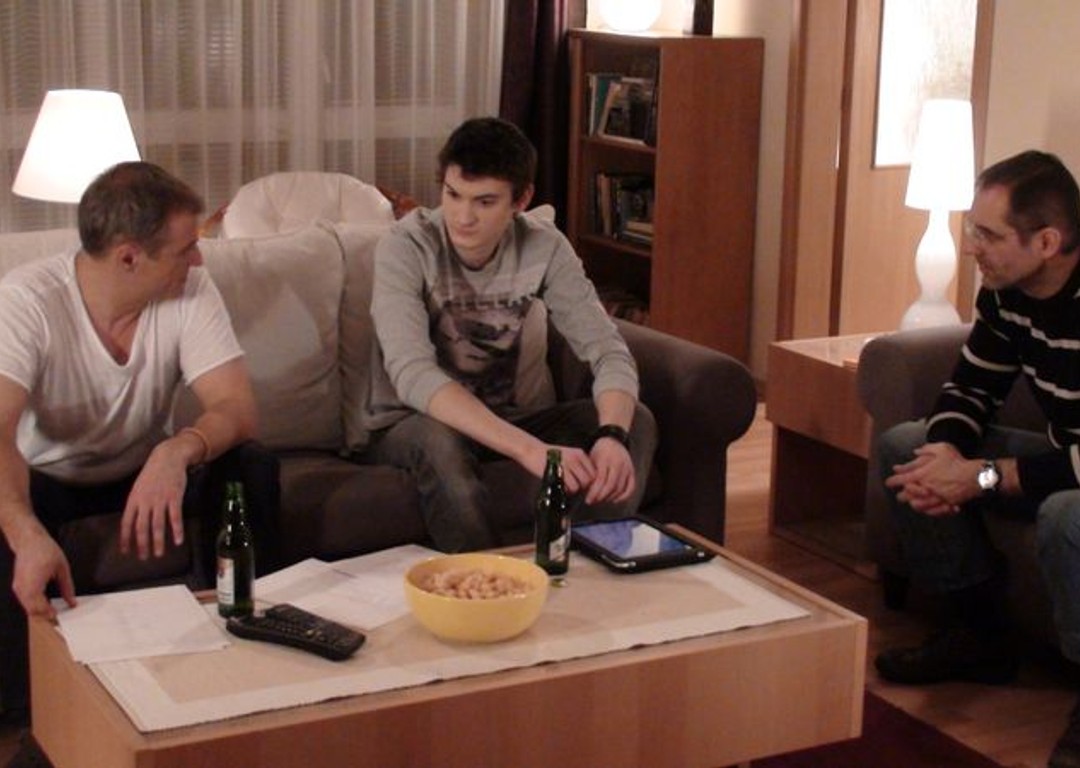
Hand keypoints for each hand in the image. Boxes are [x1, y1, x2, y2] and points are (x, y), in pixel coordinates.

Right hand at [11, 525, 75, 619]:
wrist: (29, 541)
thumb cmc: (44, 550)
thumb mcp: (62, 568)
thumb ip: (67, 587)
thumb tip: (72, 602)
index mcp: (34, 584)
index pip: (40, 608)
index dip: (50, 615)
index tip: (61, 618)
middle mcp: (22, 588)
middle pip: (32, 611)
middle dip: (44, 616)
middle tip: (58, 618)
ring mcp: (18, 588)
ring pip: (27, 608)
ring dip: (39, 612)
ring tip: (53, 611)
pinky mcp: (17, 586)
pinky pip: (25, 601)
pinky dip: (34, 605)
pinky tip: (45, 604)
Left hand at [119, 442, 189, 558]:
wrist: (167, 457)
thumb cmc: (153, 473)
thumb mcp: (139, 487)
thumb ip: (137, 503)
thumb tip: (134, 521)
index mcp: (134, 499)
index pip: (126, 523)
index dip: (125, 538)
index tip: (126, 551)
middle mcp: (145, 501)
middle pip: (142, 527)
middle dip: (142, 544)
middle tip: (144, 557)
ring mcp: (160, 500)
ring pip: (158, 525)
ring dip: (158, 542)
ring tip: (159, 554)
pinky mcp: (174, 497)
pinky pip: (175, 517)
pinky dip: (177, 530)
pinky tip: (178, 541)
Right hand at [523, 443, 595, 494]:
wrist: (532, 450)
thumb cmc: (549, 456)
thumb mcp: (567, 455)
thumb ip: (578, 465)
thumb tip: (588, 482)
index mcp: (580, 454)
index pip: (594, 471)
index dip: (591, 481)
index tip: (583, 485)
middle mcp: (576, 458)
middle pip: (589, 479)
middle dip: (584, 487)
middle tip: (575, 488)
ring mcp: (568, 464)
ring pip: (581, 484)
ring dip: (575, 489)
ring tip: (566, 487)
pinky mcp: (560, 472)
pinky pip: (570, 486)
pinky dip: (567, 490)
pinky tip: (560, 486)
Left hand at [585, 437, 634, 504]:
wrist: (613, 440)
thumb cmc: (599, 452)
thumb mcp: (592, 460)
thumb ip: (591, 475)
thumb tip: (587, 492)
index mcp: (606, 459)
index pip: (600, 480)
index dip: (594, 492)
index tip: (588, 499)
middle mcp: (618, 463)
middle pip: (611, 486)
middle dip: (601, 497)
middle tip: (593, 501)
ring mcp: (627, 467)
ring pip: (620, 488)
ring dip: (610, 497)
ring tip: (601, 500)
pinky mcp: (632, 471)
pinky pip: (631, 487)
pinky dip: (623, 496)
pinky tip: (615, 500)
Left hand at [885, 442, 976, 515]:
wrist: (975, 476)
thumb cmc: (957, 461)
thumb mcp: (941, 448)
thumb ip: (926, 449)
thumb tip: (916, 451)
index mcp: (922, 474)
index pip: (901, 480)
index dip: (892, 481)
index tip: (888, 482)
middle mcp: (926, 488)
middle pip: (906, 496)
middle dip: (901, 495)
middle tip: (900, 494)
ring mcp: (935, 498)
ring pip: (917, 506)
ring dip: (913, 504)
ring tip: (911, 502)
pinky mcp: (945, 505)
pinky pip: (932, 511)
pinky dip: (927, 510)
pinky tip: (926, 508)